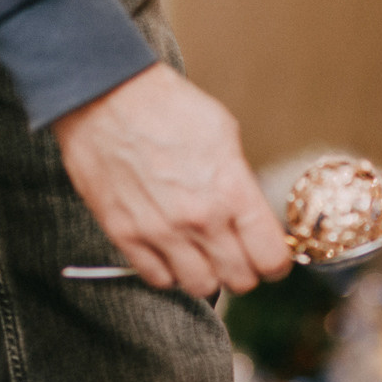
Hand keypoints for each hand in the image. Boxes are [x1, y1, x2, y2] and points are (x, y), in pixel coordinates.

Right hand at [54, 64, 290, 296]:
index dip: (275, 262)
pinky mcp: (126, 235)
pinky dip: (169, 271)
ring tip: (201, 253)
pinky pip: (158, 279)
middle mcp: (200, 219)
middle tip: (236, 254)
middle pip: (240, 280)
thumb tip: (250, 213)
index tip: (269, 256)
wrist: (106, 95)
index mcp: (231, 191)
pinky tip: (170, 251)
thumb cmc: (166, 107)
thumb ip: (239, 181)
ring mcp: (161, 231)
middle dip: (244, 270)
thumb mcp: (224, 134)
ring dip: (206, 274)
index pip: (271, 258)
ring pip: (201, 287)